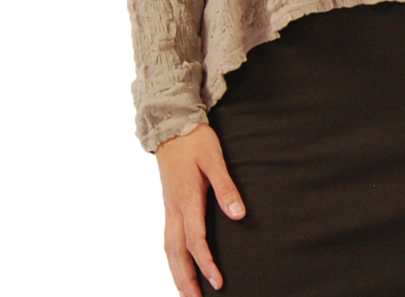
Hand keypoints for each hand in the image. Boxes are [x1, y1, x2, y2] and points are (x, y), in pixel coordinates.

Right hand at [155, 123, 246, 296]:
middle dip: (185, 279)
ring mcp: (167, 207)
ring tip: (185, 292)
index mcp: (186, 199)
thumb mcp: (214, 159)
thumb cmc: (195, 141)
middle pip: (176, 253)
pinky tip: (177, 263)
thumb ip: (226, 187)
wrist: (171, 125)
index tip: (218, 282)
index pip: (195, 241)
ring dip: (176, 272)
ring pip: (167, 248)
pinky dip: (171, 256)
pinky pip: (166, 237)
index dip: (206, 264)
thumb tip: (238, 214)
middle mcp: (173, 208)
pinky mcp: (167, 203)